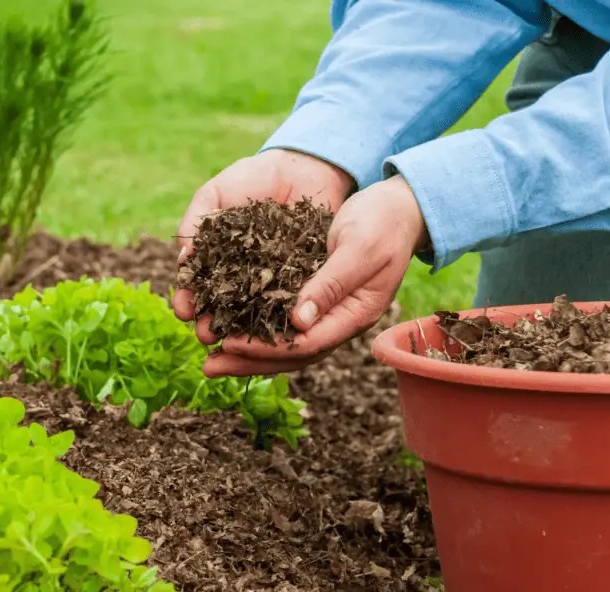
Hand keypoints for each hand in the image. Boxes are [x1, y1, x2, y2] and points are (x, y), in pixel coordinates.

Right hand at [172, 148, 354, 321]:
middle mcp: (241, 276)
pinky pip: (289, 300)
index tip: (183, 311)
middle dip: (211, 322)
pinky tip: (272, 327)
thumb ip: (196, 222)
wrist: (300, 167)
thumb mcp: (216, 193)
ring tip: (232, 341)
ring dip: (241, 329)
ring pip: (253, 311)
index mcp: (215, 259)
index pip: (196, 285)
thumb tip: (185, 256)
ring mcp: (270, 281)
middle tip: (206, 335)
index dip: (187, 299)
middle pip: (222, 306)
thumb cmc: (252, 178)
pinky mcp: (301, 280)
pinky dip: (280, 314)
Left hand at [191, 174, 427, 376]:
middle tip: (209, 367)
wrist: (401, 207)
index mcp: (355, 314)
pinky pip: (283, 321)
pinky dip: (256, 327)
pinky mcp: (316, 297)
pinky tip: (229, 325)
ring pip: (285, 342)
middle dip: (249, 362)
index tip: (229, 343)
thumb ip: (330, 284)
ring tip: (211, 357)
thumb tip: (297, 321)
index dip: (267, 347)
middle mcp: (340, 320)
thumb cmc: (383, 222)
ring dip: (248, 352)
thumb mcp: (358, 248)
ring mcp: (329, 312)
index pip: (306, 344)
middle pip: (292, 354)